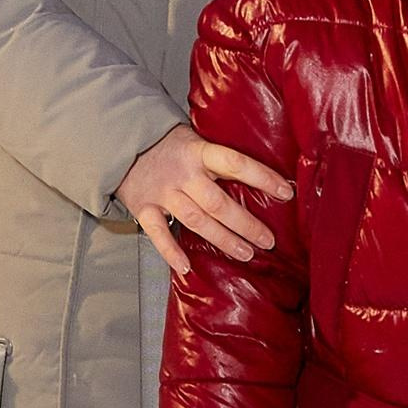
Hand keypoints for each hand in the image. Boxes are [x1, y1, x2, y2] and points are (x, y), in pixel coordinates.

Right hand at [118, 126, 292, 277]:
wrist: (122, 142)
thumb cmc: (169, 145)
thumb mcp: (195, 140)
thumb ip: (219, 159)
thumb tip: (262, 174)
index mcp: (198, 151)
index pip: (236, 163)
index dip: (262, 177)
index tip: (286, 192)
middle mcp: (182, 173)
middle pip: (218, 202)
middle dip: (246, 224)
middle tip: (268, 241)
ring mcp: (162, 192)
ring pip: (196, 220)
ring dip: (222, 239)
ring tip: (246, 254)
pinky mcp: (143, 207)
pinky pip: (157, 233)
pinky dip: (171, 251)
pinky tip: (186, 267)